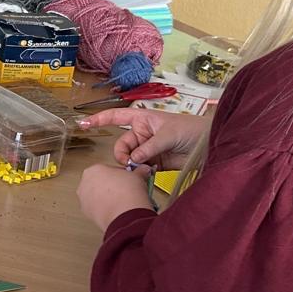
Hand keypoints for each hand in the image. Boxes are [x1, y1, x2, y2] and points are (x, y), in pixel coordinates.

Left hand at [77, 164, 156, 230]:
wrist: (124, 214)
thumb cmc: (126, 193)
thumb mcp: (137, 176)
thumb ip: (138, 172)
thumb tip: (142, 171)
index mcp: (93, 170)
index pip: (108, 169)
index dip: (121, 175)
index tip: (129, 179)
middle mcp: (84, 184)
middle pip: (100, 182)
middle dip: (112, 186)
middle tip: (126, 190)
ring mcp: (84, 200)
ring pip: (97, 196)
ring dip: (108, 198)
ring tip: (122, 201)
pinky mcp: (86, 213)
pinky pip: (97, 208)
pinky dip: (105, 209)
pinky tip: (117, 210)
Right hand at [79, 108, 207, 169]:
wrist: (209, 145)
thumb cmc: (190, 130)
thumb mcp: (168, 134)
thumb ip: (149, 147)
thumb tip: (132, 160)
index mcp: (143, 119)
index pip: (117, 117)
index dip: (100, 119)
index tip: (83, 124)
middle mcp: (142, 134)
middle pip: (122, 145)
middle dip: (122, 154)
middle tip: (128, 162)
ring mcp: (147, 150)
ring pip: (129, 159)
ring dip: (131, 165)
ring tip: (142, 168)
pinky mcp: (154, 164)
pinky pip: (139, 169)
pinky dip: (139, 173)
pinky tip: (145, 174)